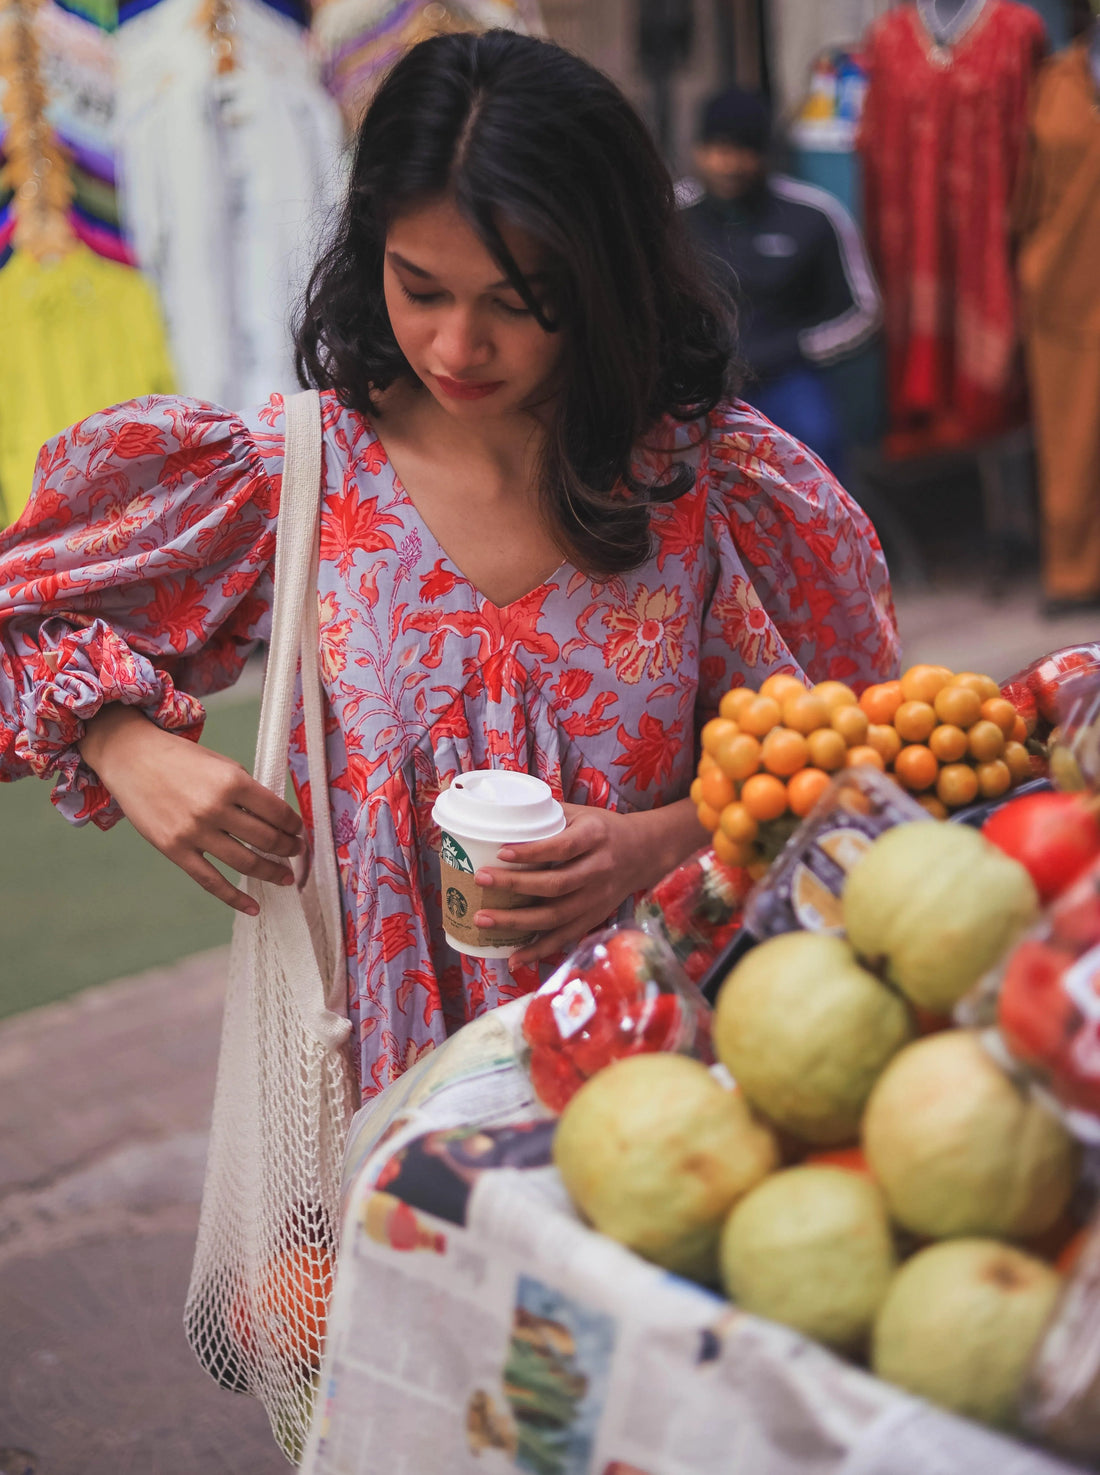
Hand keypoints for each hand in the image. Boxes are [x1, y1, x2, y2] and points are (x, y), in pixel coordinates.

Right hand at [79, 705, 302, 914]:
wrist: (132, 758)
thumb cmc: (181, 759)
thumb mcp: (222, 764)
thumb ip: (247, 791)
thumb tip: (275, 819)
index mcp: (232, 781)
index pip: (277, 811)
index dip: (294, 825)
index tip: (300, 832)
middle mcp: (215, 808)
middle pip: (266, 839)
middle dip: (289, 849)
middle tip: (297, 853)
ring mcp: (194, 832)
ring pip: (245, 863)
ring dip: (271, 872)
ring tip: (285, 877)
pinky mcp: (175, 850)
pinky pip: (211, 881)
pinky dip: (235, 898)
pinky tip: (253, 907)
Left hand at [473, 799, 706, 967]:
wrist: (643, 852)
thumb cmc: (602, 829)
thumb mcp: (581, 813)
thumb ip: (547, 815)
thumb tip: (501, 814)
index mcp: (595, 837)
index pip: (563, 847)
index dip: (533, 852)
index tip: (502, 852)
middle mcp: (599, 870)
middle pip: (556, 884)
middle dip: (514, 885)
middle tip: (481, 880)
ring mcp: (597, 899)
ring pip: (556, 916)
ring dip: (517, 921)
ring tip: (483, 918)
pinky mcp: (594, 918)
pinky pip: (564, 937)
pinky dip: (538, 950)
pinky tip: (513, 957)